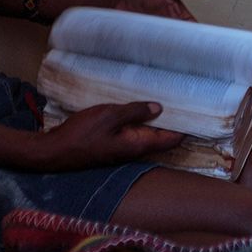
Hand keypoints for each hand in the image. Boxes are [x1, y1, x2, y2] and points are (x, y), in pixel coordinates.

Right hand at [32, 100, 183, 170]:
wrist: (54, 152)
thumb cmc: (82, 134)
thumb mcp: (109, 116)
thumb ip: (135, 112)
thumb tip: (160, 108)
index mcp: (137, 145)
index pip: (170, 140)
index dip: (185, 128)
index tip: (197, 112)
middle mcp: (133, 150)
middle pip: (160, 138)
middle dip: (172, 122)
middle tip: (184, 100)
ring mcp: (121, 149)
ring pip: (145, 135)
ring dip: (154, 121)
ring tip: (164, 99)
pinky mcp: (111, 145)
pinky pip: (131, 133)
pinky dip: (138, 121)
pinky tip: (136, 108)